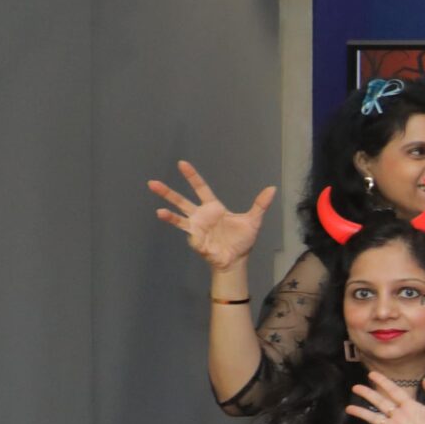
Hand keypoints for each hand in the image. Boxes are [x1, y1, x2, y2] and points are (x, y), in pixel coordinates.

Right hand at [150, 161, 272, 270]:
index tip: (182, 164)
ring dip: (168, 214)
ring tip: (158, 211)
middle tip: (152, 182)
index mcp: (214, 207)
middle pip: (181, 200)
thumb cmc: (242, 240)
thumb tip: (272, 188)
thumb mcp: (253, 220)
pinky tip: (187, 233)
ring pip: (178, 217)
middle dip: (167, 192)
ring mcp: (196, 227)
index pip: (200, 188)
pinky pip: (189, 234)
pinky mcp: (195, 239)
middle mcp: (201, 215)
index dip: (192, 176)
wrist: (237, 259)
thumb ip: (260, 204)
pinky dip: (188, 234)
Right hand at [344, 375, 424, 423]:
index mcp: (412, 407)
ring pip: (375, 419)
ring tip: (349, 408)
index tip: (372, 374)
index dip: (384, 382)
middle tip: (355, 387)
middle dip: (368, 394)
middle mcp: (401, 416)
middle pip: (381, 402)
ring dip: (362, 413)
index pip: (395, 391)